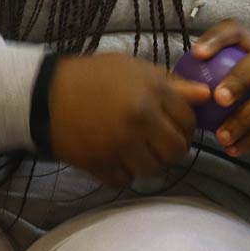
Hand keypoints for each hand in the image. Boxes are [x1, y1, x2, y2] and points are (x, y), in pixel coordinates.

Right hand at [47, 53, 209, 186]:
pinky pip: (125, 181)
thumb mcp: (132, 69)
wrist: (43, 93)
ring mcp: (120, 143)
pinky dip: (122, 174)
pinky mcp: (100, 163)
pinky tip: (114, 159)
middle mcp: (140, 118)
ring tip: (135, 152)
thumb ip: (171, 84)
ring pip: (153, 170)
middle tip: (156, 144)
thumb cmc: (92, 77)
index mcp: (152, 92)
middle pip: (176, 150)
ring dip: (147, 165)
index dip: (184, 126)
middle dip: (170, 150)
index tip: (172, 126)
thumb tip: (206, 96)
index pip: (188, 120)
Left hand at [190, 20, 249, 165]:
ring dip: (242, 120)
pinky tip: (233, 150)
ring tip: (220, 137)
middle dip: (238, 78)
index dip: (218, 38)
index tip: (196, 55)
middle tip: (217, 99)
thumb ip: (212, 84)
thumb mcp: (238, 91)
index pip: (239, 31)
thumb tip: (174, 88)